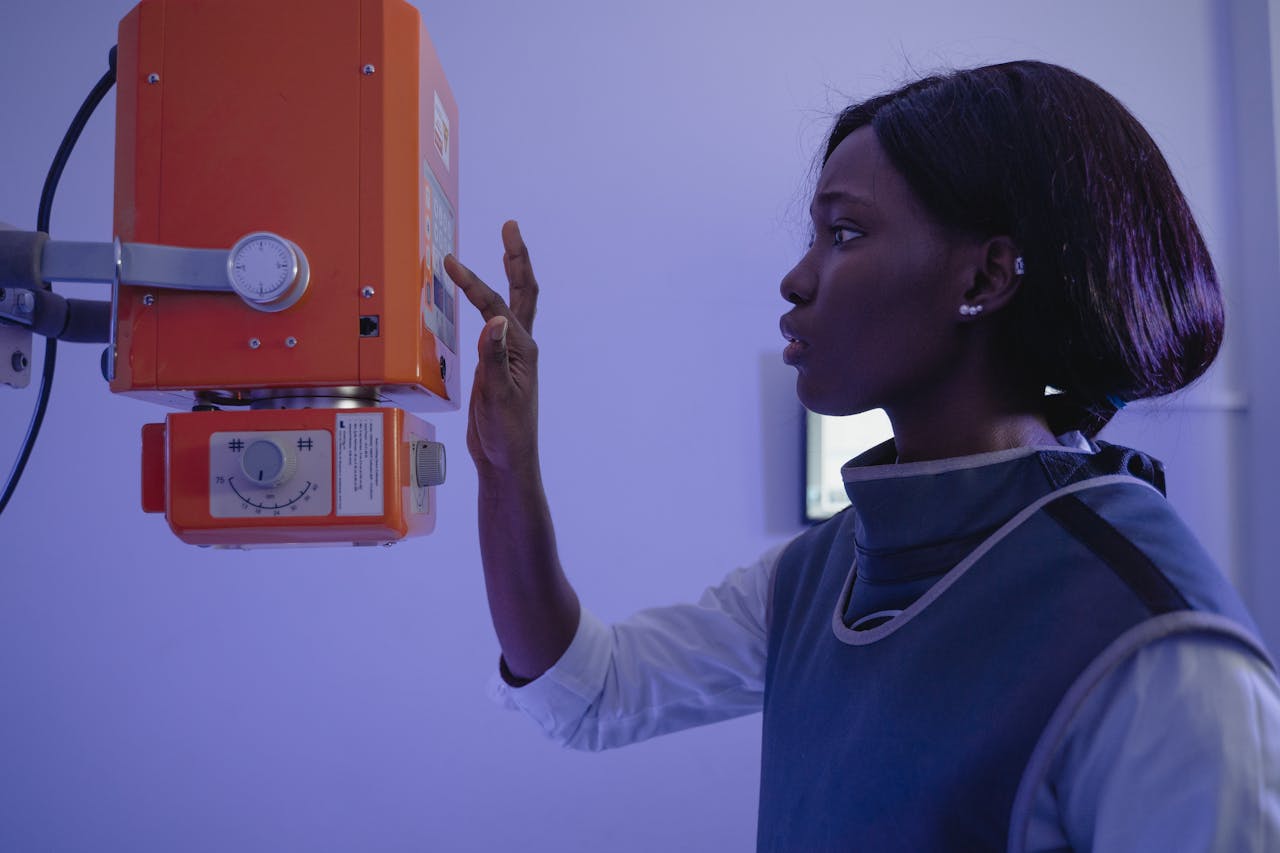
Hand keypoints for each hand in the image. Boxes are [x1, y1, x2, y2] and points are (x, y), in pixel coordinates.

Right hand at [444, 220, 540, 476]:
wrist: (506, 459)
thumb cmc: (506, 432)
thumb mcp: (498, 394)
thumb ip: (494, 357)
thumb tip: (494, 319)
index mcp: (522, 349)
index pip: (497, 305)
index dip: (474, 282)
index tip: (451, 263)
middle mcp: (520, 346)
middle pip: (522, 291)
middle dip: (516, 258)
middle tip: (510, 227)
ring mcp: (511, 354)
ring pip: (513, 305)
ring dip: (509, 275)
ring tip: (505, 249)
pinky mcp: (499, 365)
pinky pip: (496, 324)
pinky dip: (491, 303)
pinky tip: (483, 301)